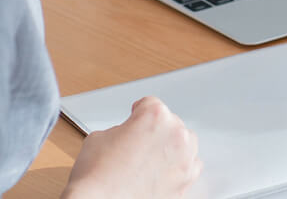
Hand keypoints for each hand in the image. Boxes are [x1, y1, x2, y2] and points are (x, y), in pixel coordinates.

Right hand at [62, 97, 201, 198]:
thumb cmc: (96, 178)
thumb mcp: (99, 137)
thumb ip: (122, 128)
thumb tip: (129, 133)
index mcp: (155, 116)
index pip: (149, 104)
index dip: (137, 111)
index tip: (136, 116)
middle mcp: (175, 135)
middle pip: (170, 122)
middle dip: (154, 130)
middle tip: (137, 144)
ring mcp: (184, 159)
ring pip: (185, 143)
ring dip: (171, 146)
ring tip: (150, 158)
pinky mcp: (186, 182)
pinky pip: (190, 167)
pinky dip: (178, 167)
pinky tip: (163, 172)